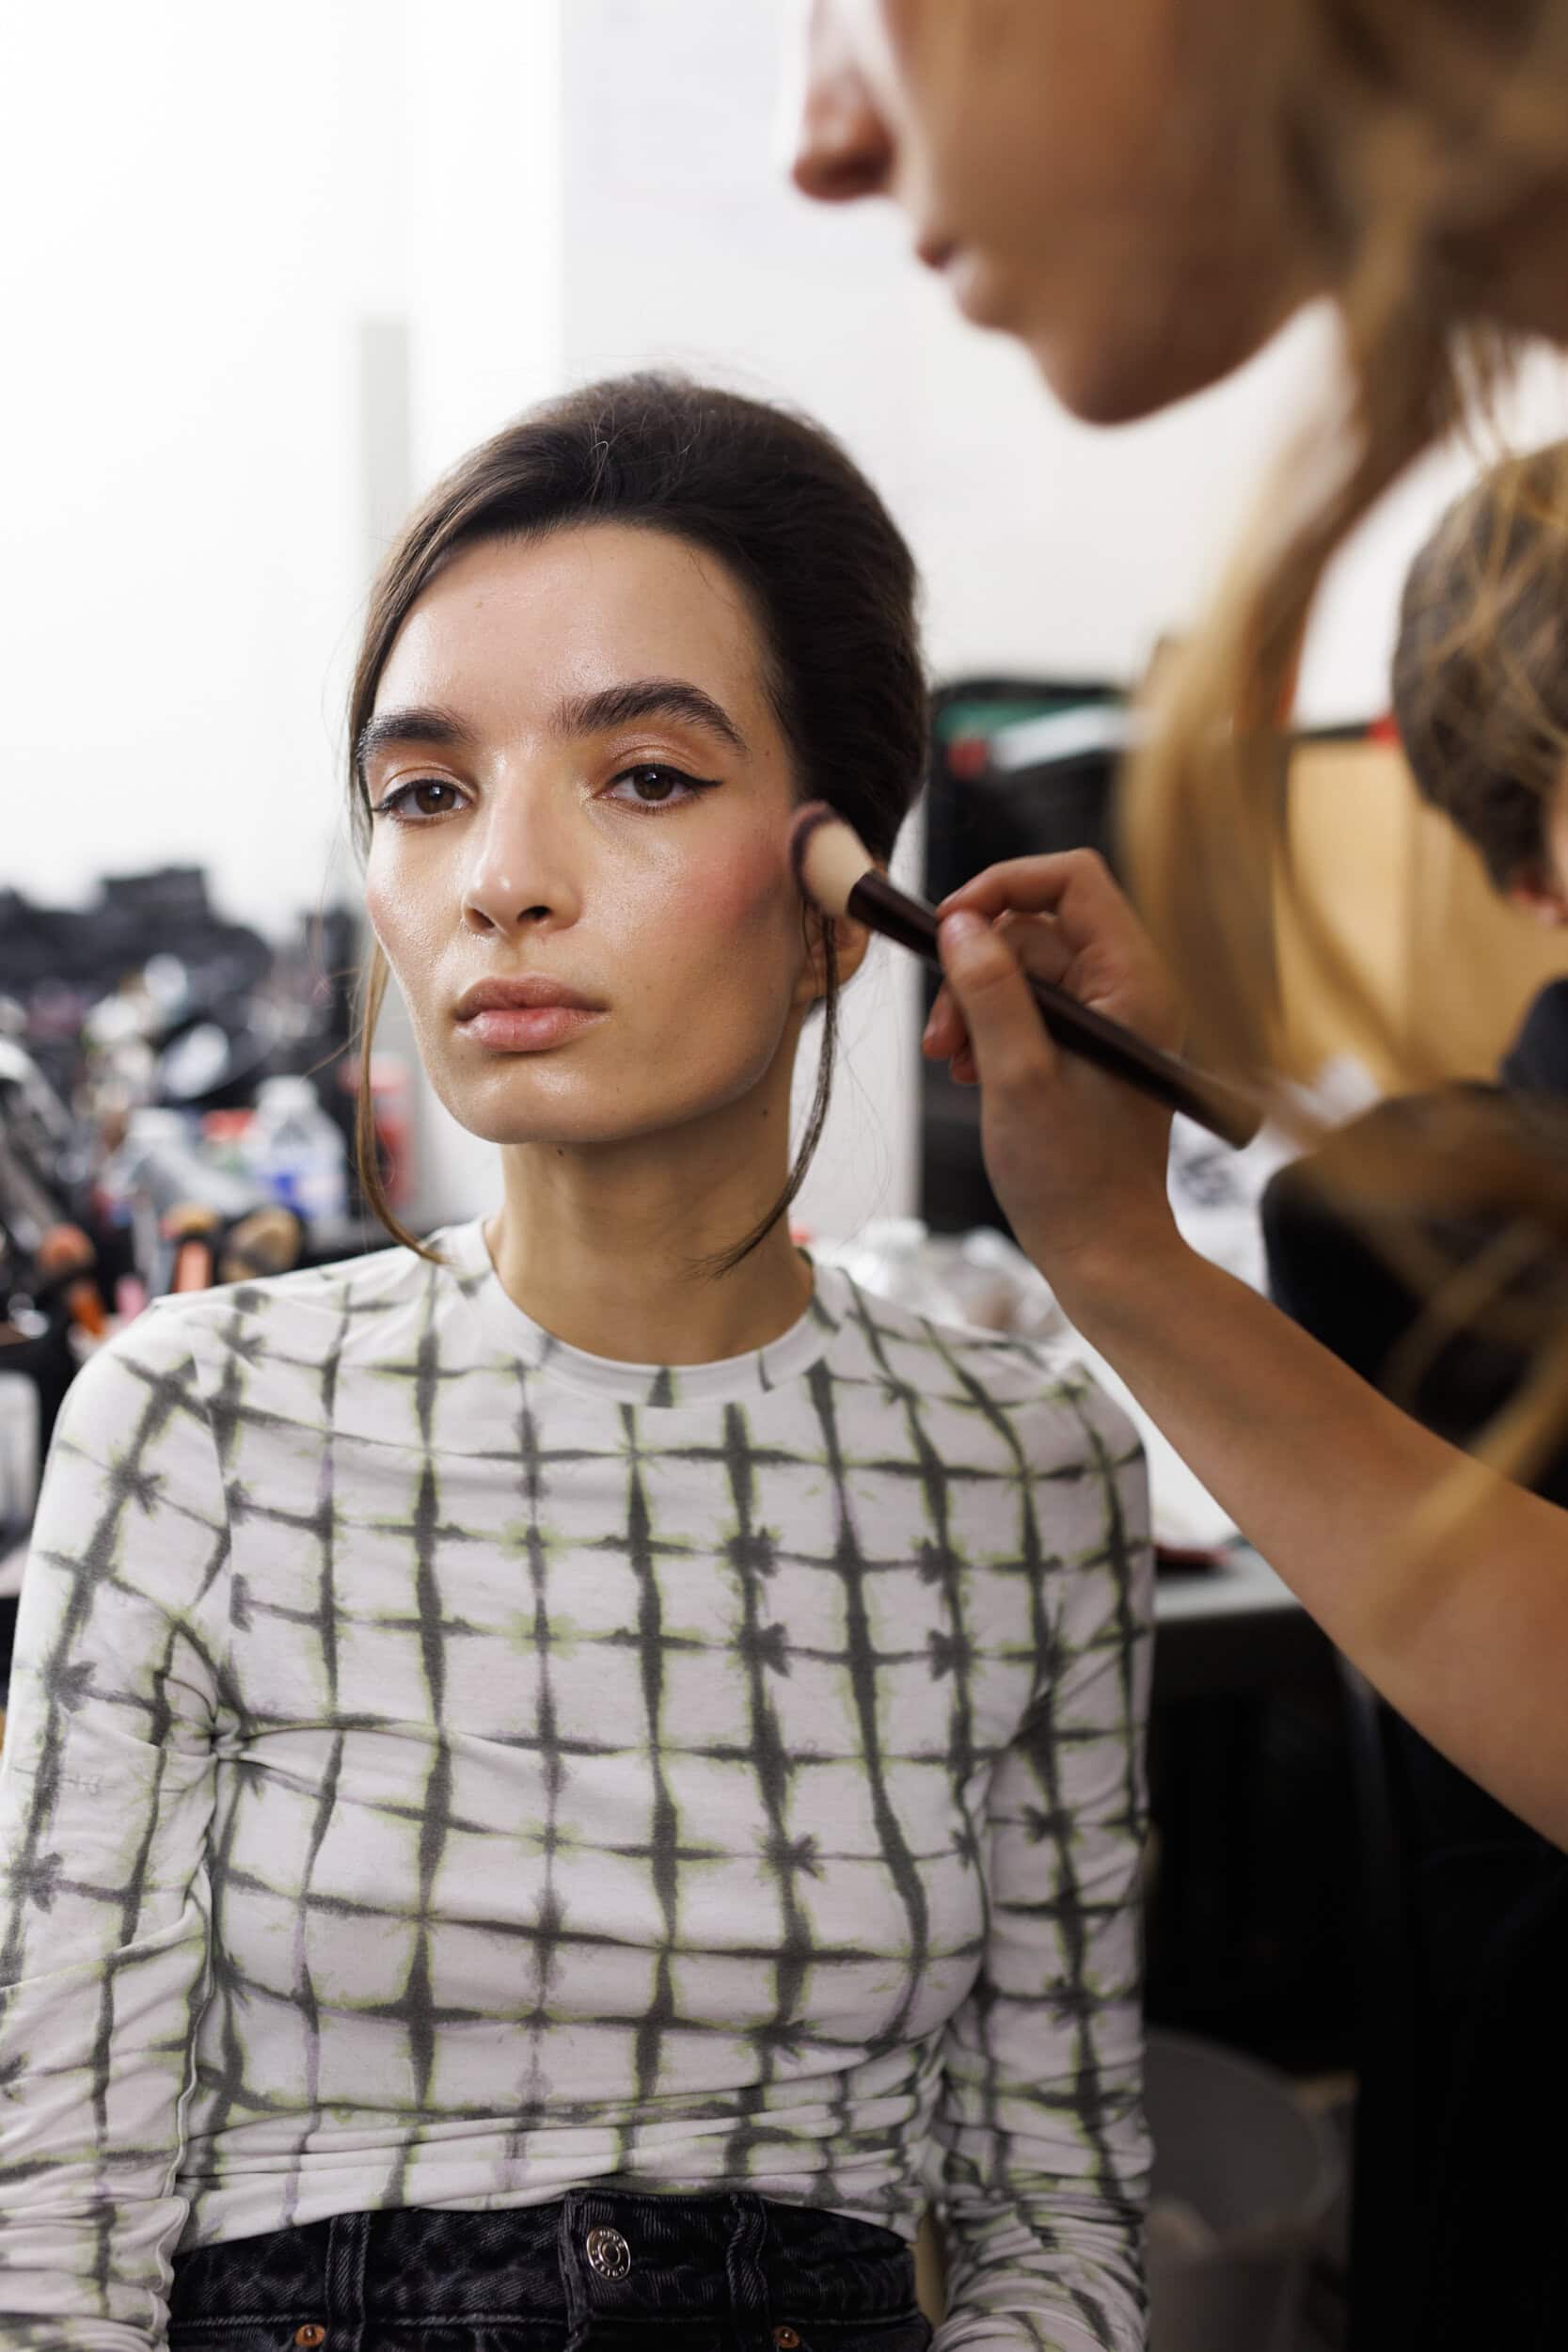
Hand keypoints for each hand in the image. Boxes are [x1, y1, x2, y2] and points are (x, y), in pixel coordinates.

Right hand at [924, 850, 1186, 1301]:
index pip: (1072, 880)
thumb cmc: (1072, 1178)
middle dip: (976, 967)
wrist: (1105, 1253)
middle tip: (939, 1034)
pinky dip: (991, 1029)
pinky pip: (1030, 1009)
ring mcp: (1110, 1020)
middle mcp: (1129, 990)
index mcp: (1133, 983)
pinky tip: (970, 1073)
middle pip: (1037, 928)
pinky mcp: (1089, 1049)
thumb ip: (989, 991)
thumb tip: (960, 923)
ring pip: (1024, 970)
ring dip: (974, 1004)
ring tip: (950, 1061)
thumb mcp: (1016, 1077)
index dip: (1003, 887)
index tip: (947, 924)